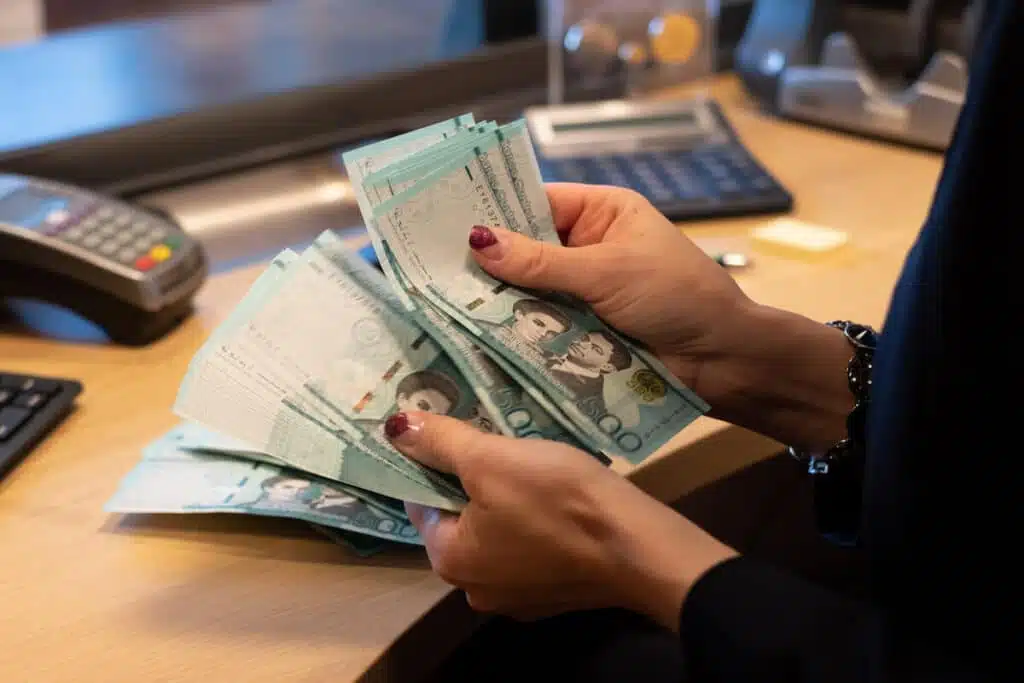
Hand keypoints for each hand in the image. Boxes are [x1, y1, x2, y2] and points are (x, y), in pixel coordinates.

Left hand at [385, 411, 737, 627]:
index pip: (423, 503)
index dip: (436, 463)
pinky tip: (557, 497)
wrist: (640, 546)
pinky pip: (532, 548)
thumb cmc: (558, 499)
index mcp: (450, 562)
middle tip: (499, 443)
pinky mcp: (557, 593)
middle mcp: (476, 590)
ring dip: (507, 501)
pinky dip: (537, 523)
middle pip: (461, 520)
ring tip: (530, 462)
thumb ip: (440, 442)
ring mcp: (520, 597)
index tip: (459, 434)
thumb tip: (393, 426)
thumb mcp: (492, 458)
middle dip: (475, 481)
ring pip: (499, 533)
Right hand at [468, 183, 854, 450]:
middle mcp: (589, 248)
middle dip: (489, 263)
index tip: (441, 223)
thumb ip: (541, 262)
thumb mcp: (607, 271)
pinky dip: (518, 332)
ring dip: (500, 303)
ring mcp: (585, 292)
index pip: (535, 203)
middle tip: (429, 271)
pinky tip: (475, 337)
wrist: (723, 360)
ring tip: (440, 305)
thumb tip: (478, 240)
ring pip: (530, 292)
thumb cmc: (677, 296)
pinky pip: (542, 326)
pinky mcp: (583, 331)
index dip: (493, 213)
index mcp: (601, 213)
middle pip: (526, 250)